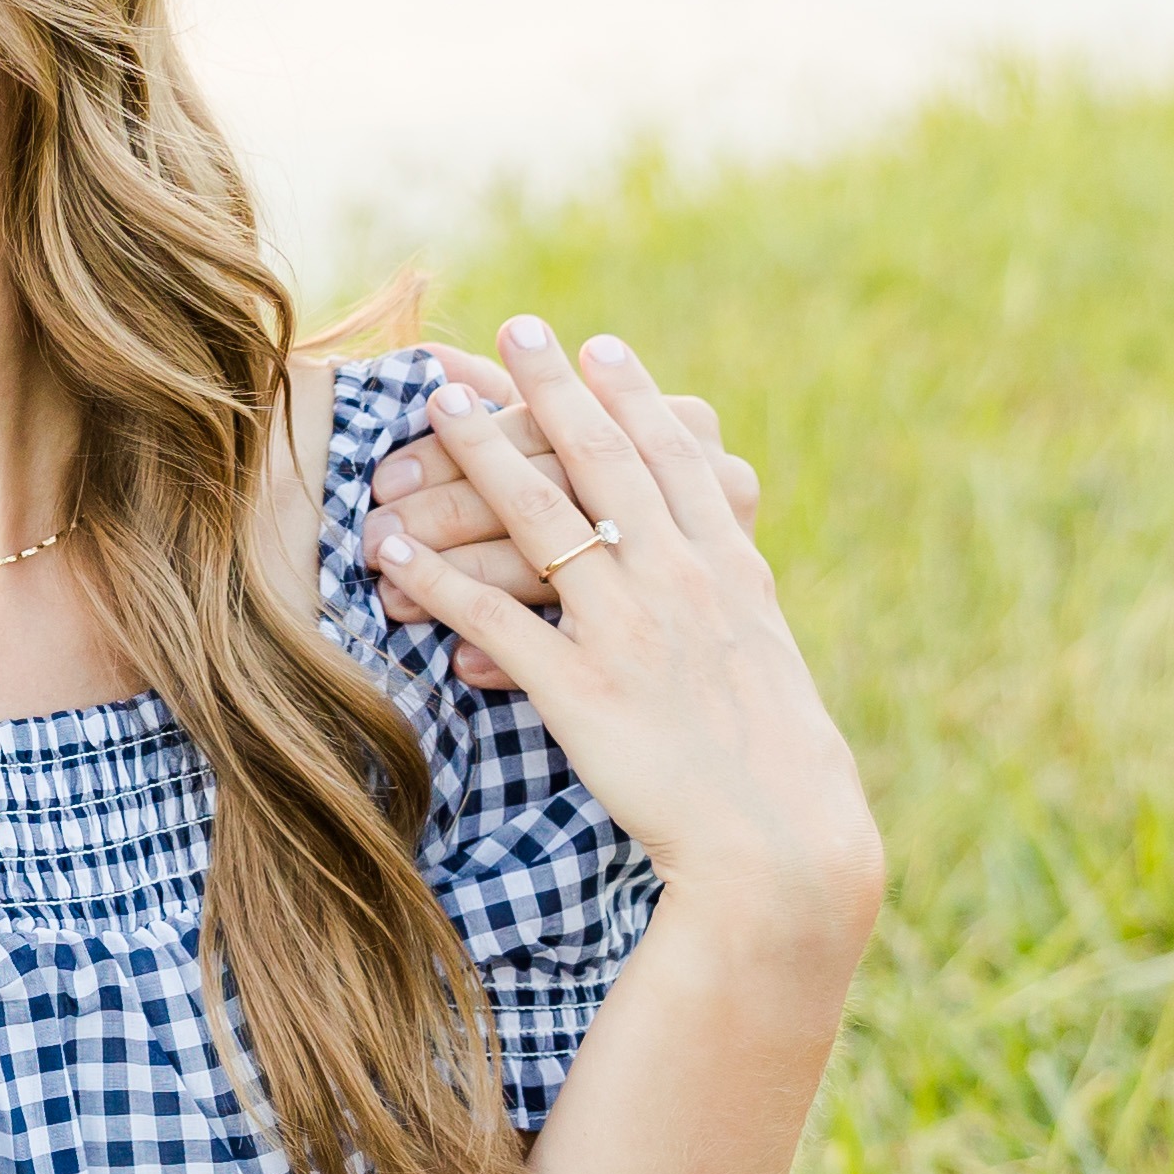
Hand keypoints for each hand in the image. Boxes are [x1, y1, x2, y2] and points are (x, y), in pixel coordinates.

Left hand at [366, 318, 882, 964]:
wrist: (782, 843)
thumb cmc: (774, 758)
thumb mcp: (763, 654)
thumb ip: (728, 593)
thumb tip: (705, 554)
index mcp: (732, 568)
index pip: (679, 459)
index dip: (634, 396)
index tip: (598, 346)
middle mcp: (683, 582)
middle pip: (606, 465)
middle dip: (555, 392)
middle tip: (515, 331)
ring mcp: (632, 630)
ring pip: (544, 523)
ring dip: (483, 458)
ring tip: (436, 410)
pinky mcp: (584, 691)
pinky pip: (496, 621)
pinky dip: (438, 582)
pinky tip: (390, 552)